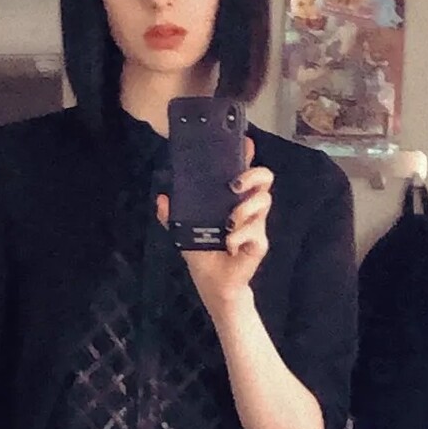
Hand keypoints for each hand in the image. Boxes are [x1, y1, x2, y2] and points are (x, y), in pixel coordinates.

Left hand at [155, 135, 273, 318]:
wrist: (213, 283)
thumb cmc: (204, 253)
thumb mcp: (184, 231)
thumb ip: (173, 214)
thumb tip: (162, 199)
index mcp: (233, 200)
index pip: (246, 171)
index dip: (248, 156)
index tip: (245, 144)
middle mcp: (248, 208)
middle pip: (265, 180)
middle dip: (253, 176)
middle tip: (234, 186)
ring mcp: (256, 225)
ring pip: (264, 203)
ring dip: (245, 208)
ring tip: (229, 221)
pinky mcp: (258, 244)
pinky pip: (255, 233)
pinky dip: (239, 237)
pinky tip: (229, 245)